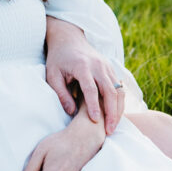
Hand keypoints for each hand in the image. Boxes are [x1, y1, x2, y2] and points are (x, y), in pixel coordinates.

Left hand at [45, 16, 124, 134]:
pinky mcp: (111, 69)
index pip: (91, 88)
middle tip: (109, 131)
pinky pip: (120, 87)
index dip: (93, 105)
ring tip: (113, 127)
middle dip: (111, 112)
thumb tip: (71, 112)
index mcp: (82, 66)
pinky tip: (115, 116)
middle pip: (110, 90)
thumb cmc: (58, 59)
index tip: (94, 121)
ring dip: (118, 109)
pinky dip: (119, 102)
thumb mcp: (52, 75)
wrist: (69, 39)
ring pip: (119, 90)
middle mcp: (98, 65)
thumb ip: (60, 93)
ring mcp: (107, 66)